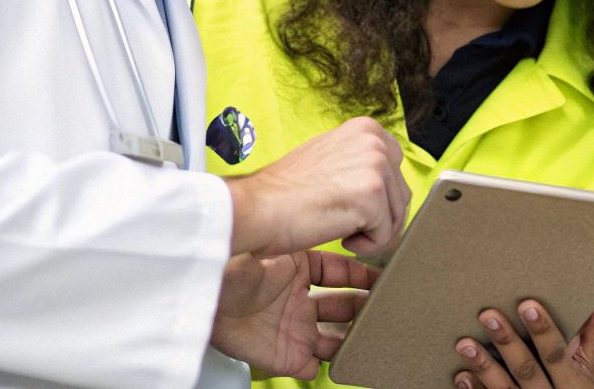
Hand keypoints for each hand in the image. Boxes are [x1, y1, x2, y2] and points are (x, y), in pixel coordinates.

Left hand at [210, 249, 376, 377]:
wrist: (208, 293)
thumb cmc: (236, 262)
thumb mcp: (279, 242)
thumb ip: (311, 240)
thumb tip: (344, 228)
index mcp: (296, 267)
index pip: (339, 271)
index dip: (362, 274)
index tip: (383, 274)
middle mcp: (296, 298)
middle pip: (342, 304)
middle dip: (364, 304)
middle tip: (385, 301)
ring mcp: (292, 328)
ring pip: (335, 336)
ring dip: (354, 335)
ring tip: (375, 328)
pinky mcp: (285, 356)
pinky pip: (314, 366)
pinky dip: (331, 365)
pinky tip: (346, 355)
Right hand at [228, 116, 408, 256]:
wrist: (257, 207)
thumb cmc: (284, 191)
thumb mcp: (328, 157)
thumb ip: (358, 161)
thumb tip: (384, 181)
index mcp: (367, 129)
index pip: (396, 172)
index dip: (377, 199)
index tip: (348, 204)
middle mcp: (376, 141)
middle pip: (400, 196)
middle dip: (377, 218)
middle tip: (340, 218)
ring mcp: (376, 166)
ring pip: (395, 217)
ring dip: (369, 232)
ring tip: (336, 225)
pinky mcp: (372, 194)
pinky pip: (386, 236)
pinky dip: (365, 246)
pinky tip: (339, 236)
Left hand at [452, 282, 593, 388]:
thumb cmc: (584, 388)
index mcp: (575, 382)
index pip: (557, 354)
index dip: (543, 331)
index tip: (527, 304)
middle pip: (527, 371)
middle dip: (508, 344)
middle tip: (487, 315)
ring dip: (484, 368)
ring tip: (465, 344)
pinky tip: (462, 375)